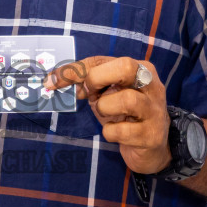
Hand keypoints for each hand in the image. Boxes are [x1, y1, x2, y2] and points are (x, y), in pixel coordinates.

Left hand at [46, 56, 170, 174]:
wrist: (152, 147)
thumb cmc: (125, 115)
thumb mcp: (107, 94)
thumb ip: (88, 84)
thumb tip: (56, 82)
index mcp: (139, 68)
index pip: (101, 60)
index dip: (74, 70)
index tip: (52, 81)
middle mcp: (151, 85)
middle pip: (124, 67)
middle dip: (97, 79)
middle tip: (88, 94)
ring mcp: (154, 110)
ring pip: (126, 100)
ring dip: (104, 108)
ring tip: (106, 115)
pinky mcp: (151, 134)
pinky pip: (121, 131)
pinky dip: (110, 132)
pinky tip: (116, 133)